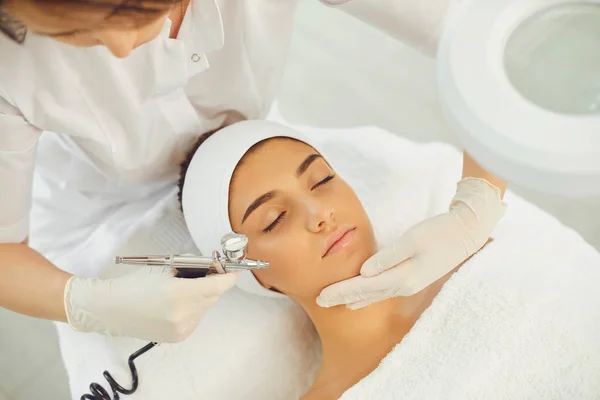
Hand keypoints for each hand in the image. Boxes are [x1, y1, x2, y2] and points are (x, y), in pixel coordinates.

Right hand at [64, 266, 237, 342]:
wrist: (112, 310)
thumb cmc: (136, 284)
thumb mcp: (165, 269)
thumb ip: (192, 269)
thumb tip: (213, 268)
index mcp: (180, 293)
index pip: (218, 286)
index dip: (228, 277)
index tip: (234, 271)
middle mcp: (183, 314)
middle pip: (213, 297)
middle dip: (213, 284)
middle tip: (208, 274)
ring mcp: (182, 328)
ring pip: (205, 308)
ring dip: (201, 298)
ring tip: (183, 290)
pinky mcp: (179, 337)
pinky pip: (195, 319)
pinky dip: (192, 310)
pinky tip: (176, 305)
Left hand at [317, 178, 505, 308]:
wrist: (466, 232)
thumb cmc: (439, 232)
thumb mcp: (411, 240)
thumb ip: (387, 258)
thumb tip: (365, 272)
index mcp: (401, 278)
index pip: (363, 287)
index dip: (340, 291)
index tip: (320, 295)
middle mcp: (403, 286)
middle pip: (365, 295)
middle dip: (341, 298)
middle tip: (319, 301)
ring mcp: (409, 284)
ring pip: (374, 295)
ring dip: (353, 298)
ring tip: (335, 302)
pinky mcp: (412, 278)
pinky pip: (383, 291)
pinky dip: (367, 295)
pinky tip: (360, 297)